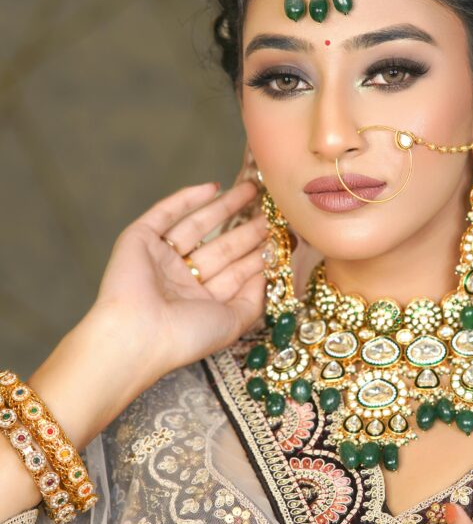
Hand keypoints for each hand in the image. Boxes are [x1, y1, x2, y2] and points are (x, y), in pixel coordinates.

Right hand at [93, 179, 269, 384]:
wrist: (138, 334)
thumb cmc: (187, 336)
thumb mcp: (233, 322)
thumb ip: (254, 299)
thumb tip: (266, 272)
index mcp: (201, 301)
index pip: (236, 272)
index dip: (259, 254)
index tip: (284, 236)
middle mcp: (181, 279)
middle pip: (221, 246)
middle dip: (247, 228)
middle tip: (271, 208)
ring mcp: (160, 258)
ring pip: (198, 226)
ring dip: (224, 207)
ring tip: (251, 189)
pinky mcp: (139, 240)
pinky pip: (166, 214)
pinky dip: (187, 199)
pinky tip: (213, 187)